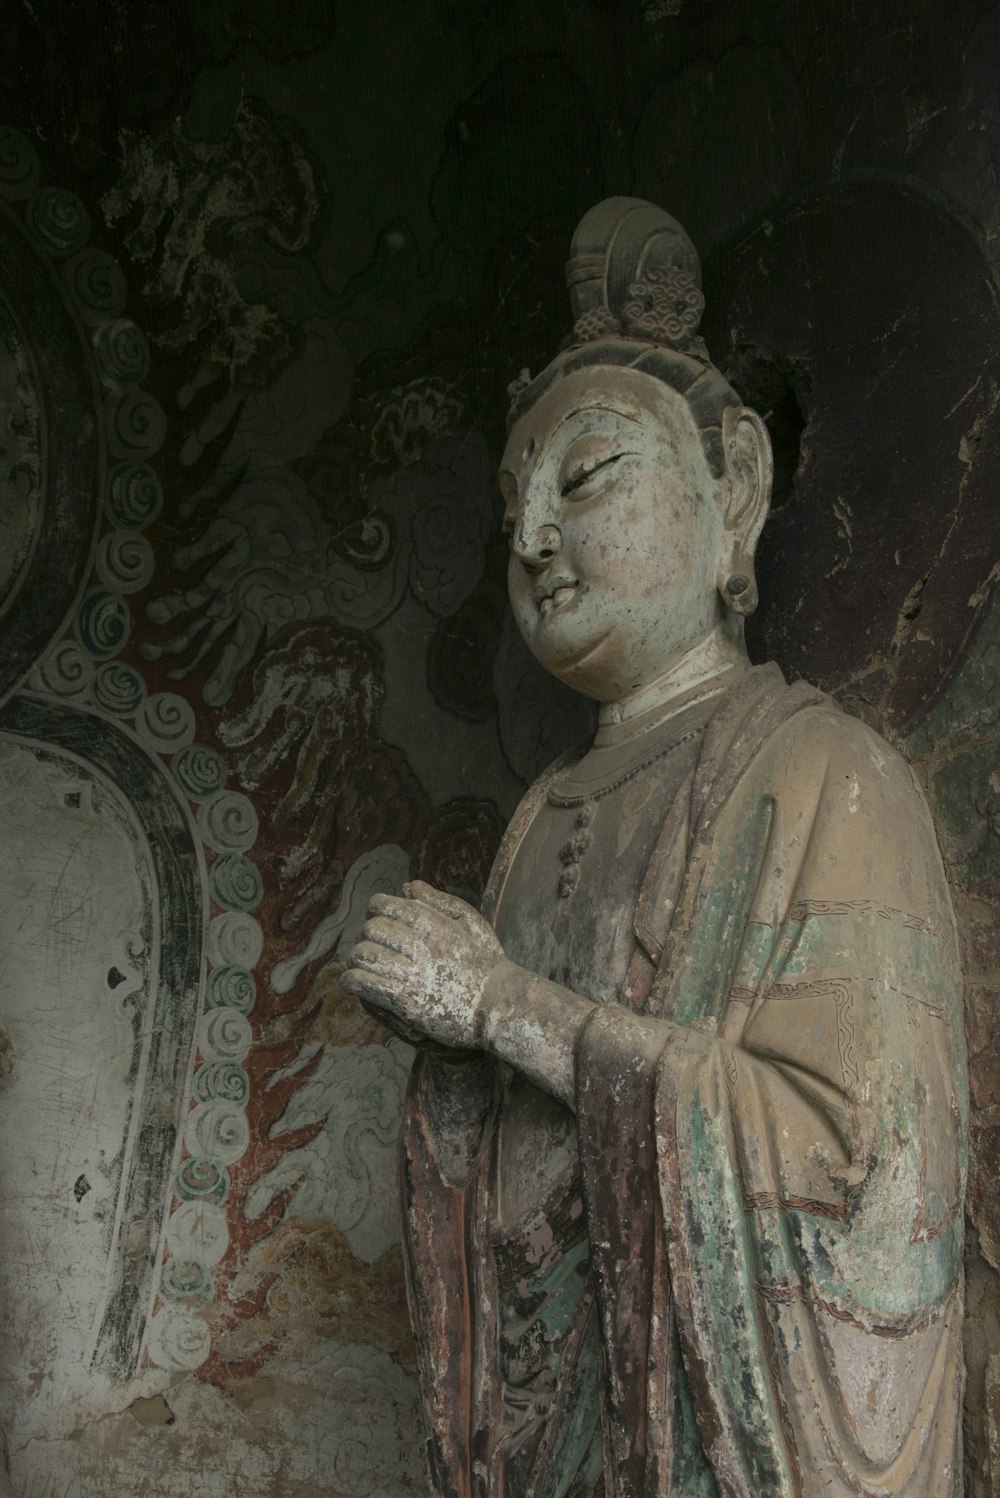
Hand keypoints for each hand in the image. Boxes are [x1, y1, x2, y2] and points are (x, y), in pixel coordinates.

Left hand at [341, 881, 504, 1051]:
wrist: (499, 1006)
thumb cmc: (487, 963)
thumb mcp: (470, 923)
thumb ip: (438, 902)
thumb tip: (408, 885)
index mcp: (434, 923)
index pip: (385, 905)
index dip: (375, 910)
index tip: (377, 920)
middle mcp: (421, 945)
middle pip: (371, 929)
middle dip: (366, 936)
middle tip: (369, 946)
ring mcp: (412, 973)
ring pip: (363, 955)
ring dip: (356, 959)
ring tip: (358, 965)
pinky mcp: (405, 1000)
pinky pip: (364, 983)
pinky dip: (351, 981)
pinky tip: (351, 982)